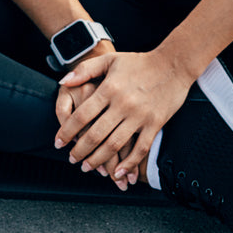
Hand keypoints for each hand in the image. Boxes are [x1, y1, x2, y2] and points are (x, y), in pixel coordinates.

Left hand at [54, 49, 194, 185]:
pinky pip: (140, 149)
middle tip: (72, 158)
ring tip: (88, 166)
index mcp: (109, 88)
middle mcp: (123, 104)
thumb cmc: (141, 62)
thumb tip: (64, 81)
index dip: (67, 131)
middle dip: (80, 150)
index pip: (82, 115)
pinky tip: (119, 172)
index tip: (59, 142)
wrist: (173, 64)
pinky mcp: (155, 124)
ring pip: (114, 145)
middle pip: (95, 134)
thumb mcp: (110, 60)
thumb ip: (85, 69)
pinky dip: (129, 163)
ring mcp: (140, 116)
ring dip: (99, 160)